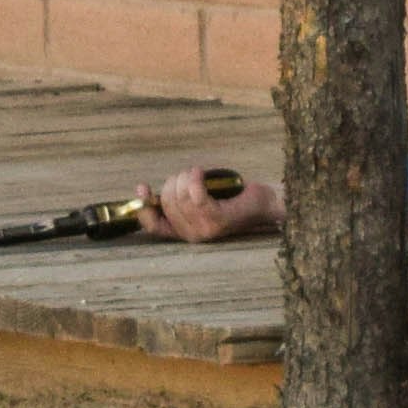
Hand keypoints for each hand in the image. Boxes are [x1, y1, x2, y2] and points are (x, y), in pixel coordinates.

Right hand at [138, 168, 280, 241]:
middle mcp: (192, 236)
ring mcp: (204, 230)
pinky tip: (201, 171)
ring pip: (180, 196)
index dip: (143, 207)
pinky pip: (196, 196)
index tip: (142, 187)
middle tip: (192, 175)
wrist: (264, 204)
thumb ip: (176, 197)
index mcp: (184, 233)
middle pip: (166, 201)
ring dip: (187, 176)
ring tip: (200, 174)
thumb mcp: (199, 199)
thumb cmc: (232, 198)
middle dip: (175, 180)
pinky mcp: (217, 220)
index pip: (154, 226)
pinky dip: (196, 179)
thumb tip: (143, 190)